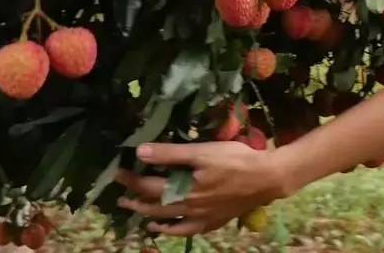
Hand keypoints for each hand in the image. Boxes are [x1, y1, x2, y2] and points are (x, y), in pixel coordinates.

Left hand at [113, 141, 288, 236]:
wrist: (267, 178)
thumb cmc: (235, 160)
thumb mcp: (201, 152)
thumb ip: (170, 154)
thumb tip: (140, 152)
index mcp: (183, 189)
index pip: (148, 186)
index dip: (130, 179)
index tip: (117, 172)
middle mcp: (188, 208)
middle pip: (154, 207)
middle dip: (135, 201)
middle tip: (120, 196)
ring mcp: (201, 217)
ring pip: (168, 222)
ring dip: (150, 218)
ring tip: (138, 215)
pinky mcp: (214, 221)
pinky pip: (187, 231)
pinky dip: (173, 231)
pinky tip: (167, 230)